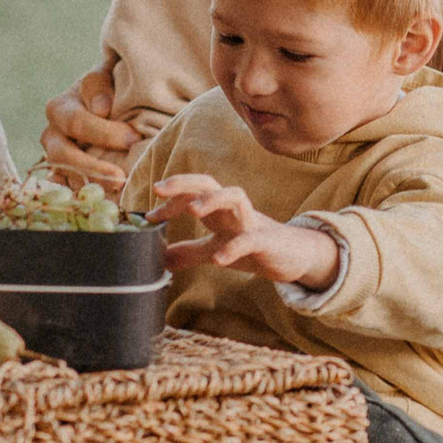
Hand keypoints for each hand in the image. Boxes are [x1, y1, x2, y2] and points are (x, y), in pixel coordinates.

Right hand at [42, 62, 133, 189]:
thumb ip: (99, 84)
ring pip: (64, 177)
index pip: (76, 123)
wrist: (109, 101)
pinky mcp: (66, 178)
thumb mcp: (106, 74)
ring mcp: (57, 160)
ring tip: (118, 193)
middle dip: (93, 168)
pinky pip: (68, 192)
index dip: (104, 133)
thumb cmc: (110, 86)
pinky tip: (108, 204)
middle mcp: (52, 136)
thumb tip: (101, 109)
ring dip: (90, 186)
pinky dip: (86, 199)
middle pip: (63, 156)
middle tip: (121, 178)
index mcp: (60, 108)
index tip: (133, 139)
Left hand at [147, 173, 340, 291]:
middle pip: (209, 183)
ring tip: (192, 211)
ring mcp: (251, 223)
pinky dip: (234, 247)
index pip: (191, 193)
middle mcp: (233, 210)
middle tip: (159, 189)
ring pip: (235, 197)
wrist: (293, 257)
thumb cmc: (253, 247)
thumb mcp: (214, 249)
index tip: (149, 216)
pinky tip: (218, 258)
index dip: (169, 200)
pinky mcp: (266, 241)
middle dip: (184, 183)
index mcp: (219, 211)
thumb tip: (159, 258)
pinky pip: (250, 239)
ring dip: (213, 199)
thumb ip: (189, 252)